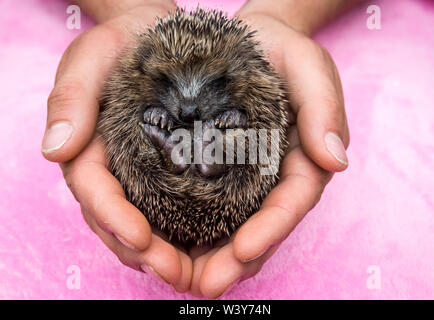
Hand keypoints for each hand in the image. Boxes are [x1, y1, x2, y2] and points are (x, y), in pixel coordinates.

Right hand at [42, 1, 191, 291]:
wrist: (157, 37)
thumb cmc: (121, 44)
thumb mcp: (91, 59)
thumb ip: (71, 99)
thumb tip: (54, 149)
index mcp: (89, 150)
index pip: (95, 192)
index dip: (114, 219)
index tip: (141, 239)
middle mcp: (114, 170)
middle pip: (120, 221)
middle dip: (145, 252)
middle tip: (177, 273)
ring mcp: (142, 175)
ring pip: (147, 225)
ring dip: (166, 254)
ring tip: (194, 273)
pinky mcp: (172, 172)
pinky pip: (176, 209)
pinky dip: (189, 232)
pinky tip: (211, 246)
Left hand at [189, 12, 349, 298]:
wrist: (251, 42)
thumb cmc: (285, 53)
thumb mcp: (309, 68)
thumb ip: (324, 108)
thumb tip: (336, 159)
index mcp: (303, 160)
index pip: (291, 202)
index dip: (271, 229)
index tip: (243, 250)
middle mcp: (274, 177)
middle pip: (260, 226)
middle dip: (235, 260)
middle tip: (205, 284)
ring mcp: (245, 177)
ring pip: (232, 225)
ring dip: (210, 256)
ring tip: (182, 278)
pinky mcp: (217, 170)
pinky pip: (205, 205)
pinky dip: (190, 229)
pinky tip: (168, 245)